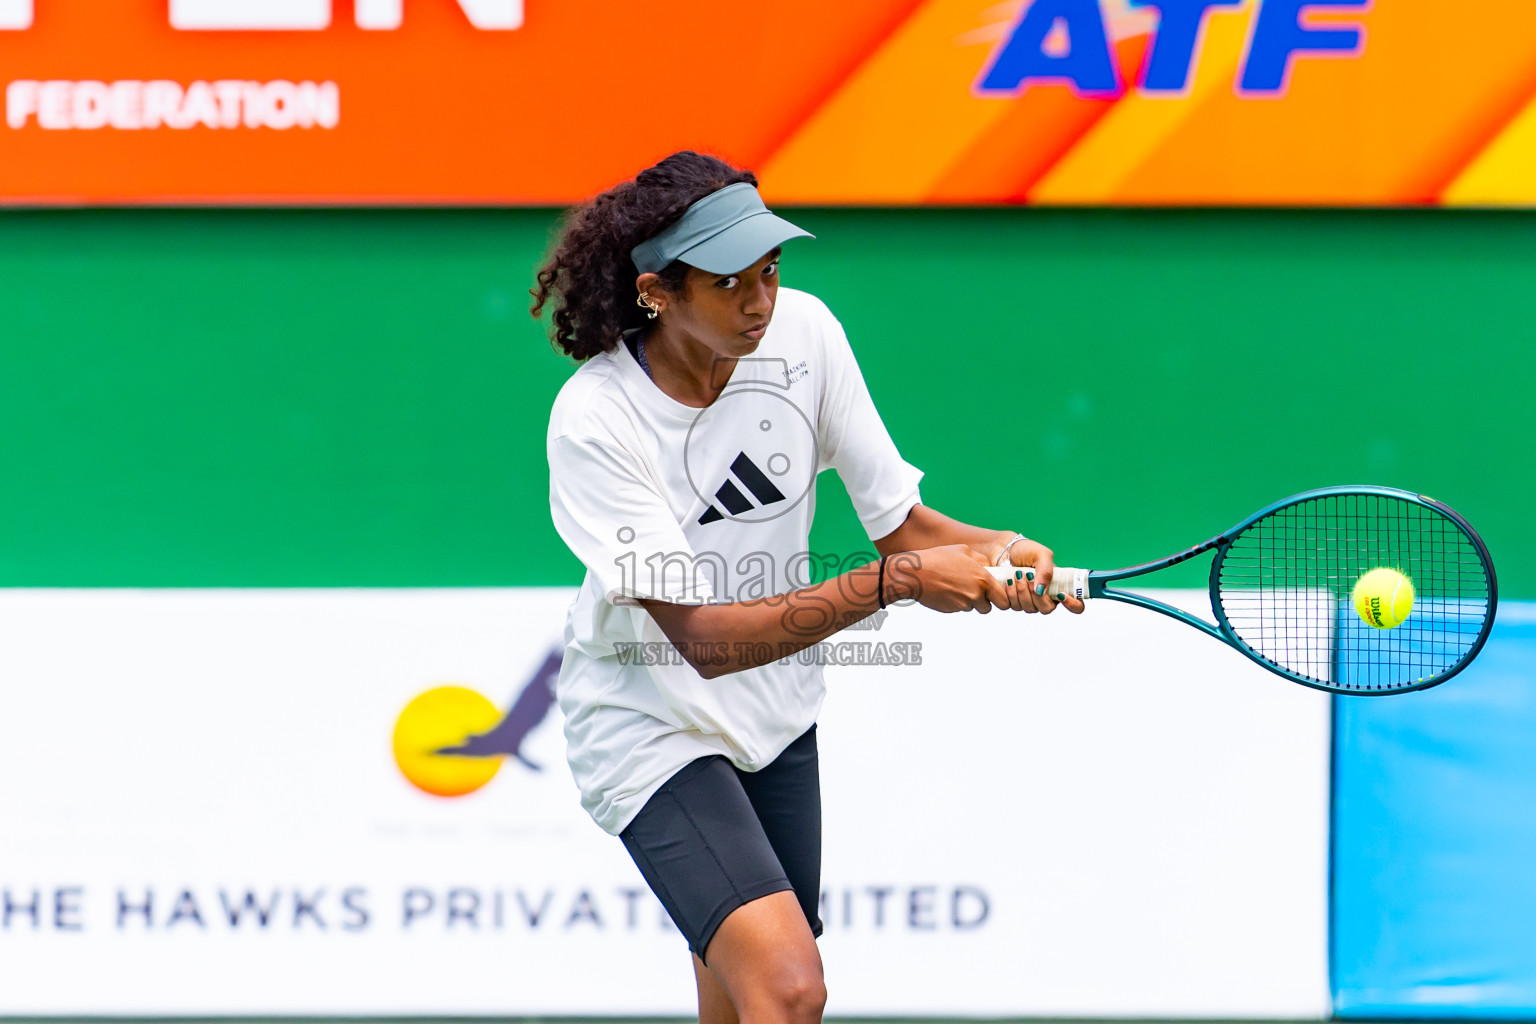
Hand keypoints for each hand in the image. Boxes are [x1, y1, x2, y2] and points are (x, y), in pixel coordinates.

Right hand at [885, 545, 1007, 613]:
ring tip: (956, 586)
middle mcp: (975, 594)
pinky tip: (946, 590)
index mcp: (983, 579)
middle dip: (985, 602)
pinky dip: (955, 601)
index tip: (997, 595)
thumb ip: (981, 560)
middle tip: (976, 591)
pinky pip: (959, 608)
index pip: (1004, 599)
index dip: (1001, 598)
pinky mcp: (951, 610)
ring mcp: (962, 604)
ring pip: (972, 607)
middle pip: (989, 607)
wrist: (914, 574)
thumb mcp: (963, 550)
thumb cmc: (937, 558)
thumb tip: (989, 567)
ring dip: (969, 600)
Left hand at [997, 539, 1085, 614]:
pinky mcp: (1013, 602)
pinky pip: (1013, 606)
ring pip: (1029, 608)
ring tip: (1017, 574)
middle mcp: (1045, 597)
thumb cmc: (1026, 550)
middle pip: (1047, 609)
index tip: (1061, 595)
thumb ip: (1046, 571)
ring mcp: (1029, 601)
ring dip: (1022, 590)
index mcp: (1059, 587)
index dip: (1072, 605)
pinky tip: (1009, 580)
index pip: (1075, 605)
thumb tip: (1041, 591)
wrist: (1003, 549)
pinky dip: (1010, 593)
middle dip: (1037, 595)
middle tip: (1028, 576)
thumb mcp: (1042, 555)